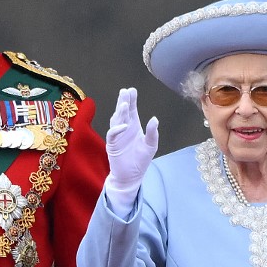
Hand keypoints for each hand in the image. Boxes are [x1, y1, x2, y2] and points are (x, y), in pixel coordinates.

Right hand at [105, 88, 158, 215]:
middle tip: (125, 91)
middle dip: (123, 101)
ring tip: (124, 104)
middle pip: (122, 112)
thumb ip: (153, 133)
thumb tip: (154, 119)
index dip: (132, 100)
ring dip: (119, 113)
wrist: (131, 176)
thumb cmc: (140, 161)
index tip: (132, 90)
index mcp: (134, 127)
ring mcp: (117, 136)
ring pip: (116, 121)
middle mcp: (124, 129)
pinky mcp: (112, 145)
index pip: (132, 111)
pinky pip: (112, 135)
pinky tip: (124, 125)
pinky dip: (117, 129)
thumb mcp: (151, 146)